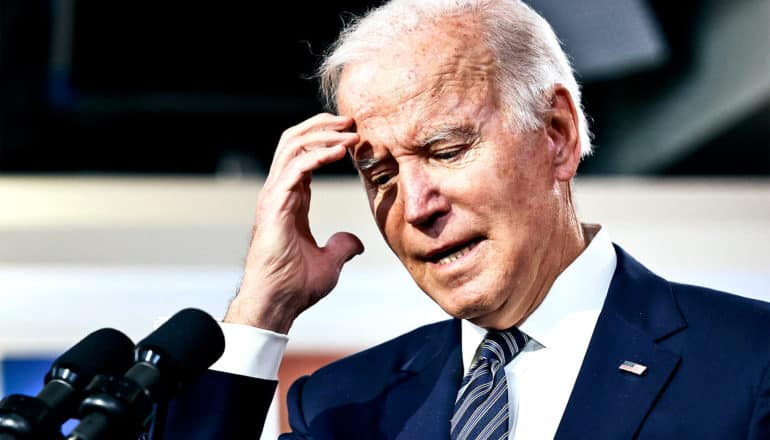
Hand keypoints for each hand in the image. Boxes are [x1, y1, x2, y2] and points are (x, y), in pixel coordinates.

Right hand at [224, 113, 363, 332]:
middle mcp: (279, 192)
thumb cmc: (295, 286)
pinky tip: (341, 150)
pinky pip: (296, 168)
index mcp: (290, 200)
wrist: (276, 304)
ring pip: (293, 146)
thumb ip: (341, 247)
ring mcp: (274, 196)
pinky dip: (318, 154)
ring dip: (322, 133)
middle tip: (350, 121)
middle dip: (322, 126)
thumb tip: (355, 242)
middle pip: (294, 141)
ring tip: (349, 130)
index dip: (326, 140)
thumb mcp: (329, 262)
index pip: (303, 156)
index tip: (353, 136)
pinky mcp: (275, 205)